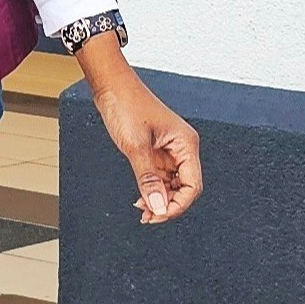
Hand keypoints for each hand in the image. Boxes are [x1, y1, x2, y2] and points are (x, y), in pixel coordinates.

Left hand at [74, 39, 202, 223]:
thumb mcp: (136, 146)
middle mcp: (182, 148)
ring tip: (142, 211)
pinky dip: (152, 190)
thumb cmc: (126, 106)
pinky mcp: (156, 152)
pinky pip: (160, 178)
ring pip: (171, 185)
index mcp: (186, 144)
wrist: (111, 87)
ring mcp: (169, 151)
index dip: (178, 206)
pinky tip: (140, 199)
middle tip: (147, 217)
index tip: (158, 215)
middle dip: (168, 205)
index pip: (193, 186)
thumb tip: (158, 207)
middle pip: (185, 188)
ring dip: (159, 200)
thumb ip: (148, 179)